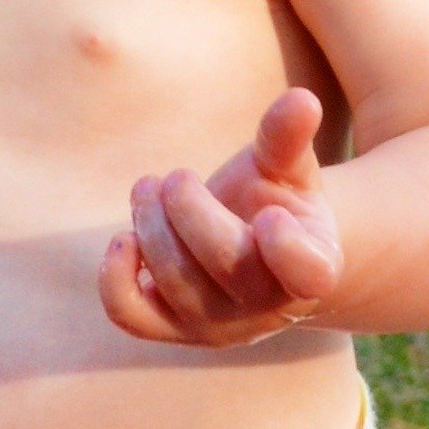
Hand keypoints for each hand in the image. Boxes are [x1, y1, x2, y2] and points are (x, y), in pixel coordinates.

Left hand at [102, 86, 345, 344]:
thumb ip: (287, 137)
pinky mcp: (172, 329)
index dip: (288, 250)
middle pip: (227, 263)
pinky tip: (125, 238)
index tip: (269, 214)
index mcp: (313, 263)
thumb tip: (300, 99)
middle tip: (178, 176)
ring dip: (152, 225)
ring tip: (150, 188)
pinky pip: (132, 315)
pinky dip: (115, 276)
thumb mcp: (286, 167)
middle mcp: (268, 307)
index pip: (310, 274)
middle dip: (191, 209)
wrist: (248, 253)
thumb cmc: (275, 201)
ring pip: (175, 282)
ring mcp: (219, 326)